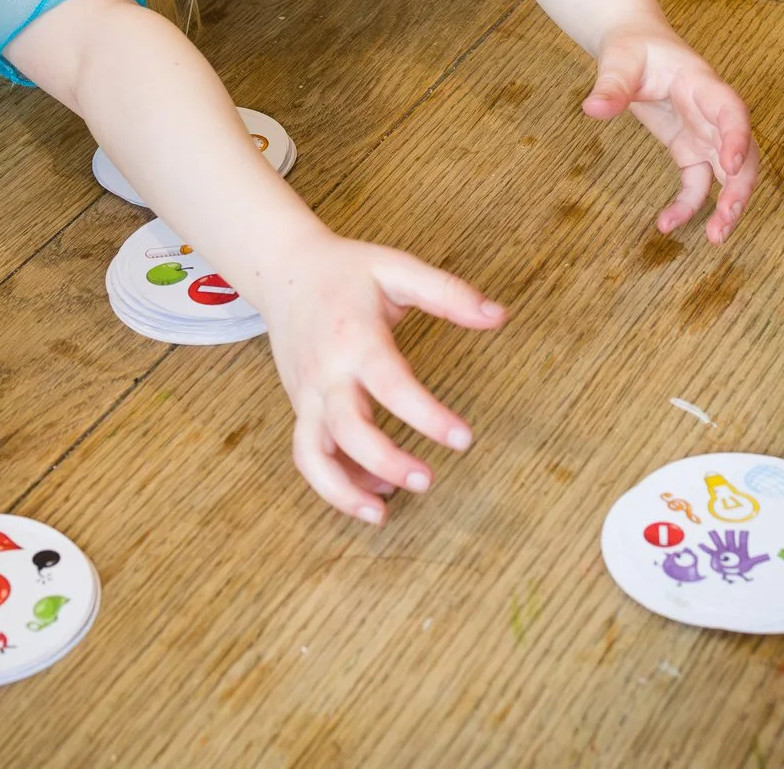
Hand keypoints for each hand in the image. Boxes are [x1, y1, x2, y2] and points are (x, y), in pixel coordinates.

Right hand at [259, 230, 506, 523]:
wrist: (283, 271)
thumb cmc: (346, 271)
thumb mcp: (397, 268)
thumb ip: (448, 293)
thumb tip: (499, 316)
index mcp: (354, 337)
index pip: (389, 383)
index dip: (426, 415)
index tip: (463, 438)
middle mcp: (326, 372)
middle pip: (345, 428)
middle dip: (383, 461)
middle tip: (426, 481)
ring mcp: (308, 394)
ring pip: (311, 453)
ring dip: (341, 489)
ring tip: (382, 514)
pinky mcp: (302, 407)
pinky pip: (308, 454)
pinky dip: (333, 481)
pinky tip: (373, 495)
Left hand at [581, 19, 758, 241]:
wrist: (635, 44)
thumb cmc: (633, 48)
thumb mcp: (619, 60)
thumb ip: (611, 85)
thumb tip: (593, 108)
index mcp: (703, 84)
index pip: (731, 110)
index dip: (737, 137)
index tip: (731, 166)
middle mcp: (712, 113)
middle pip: (743, 150)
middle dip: (741, 185)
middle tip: (727, 218)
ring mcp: (704, 133)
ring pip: (729, 173)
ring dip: (727, 205)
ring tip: (716, 238)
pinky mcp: (689, 149)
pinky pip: (697, 182)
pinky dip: (688, 205)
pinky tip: (667, 224)